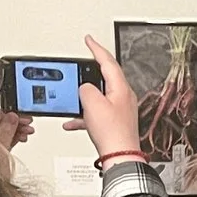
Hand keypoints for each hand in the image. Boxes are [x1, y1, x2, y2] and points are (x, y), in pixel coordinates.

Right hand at [69, 34, 143, 159]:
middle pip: (105, 77)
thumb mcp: (92, 104)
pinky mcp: (114, 123)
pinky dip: (84, 115)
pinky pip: (96, 113)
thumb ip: (86, 89)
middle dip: (91, 71)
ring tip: (73, 97)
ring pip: (99, 96)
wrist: (120, 157)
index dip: (96, 49)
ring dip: (84, 97)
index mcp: (121, 88)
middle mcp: (123, 97)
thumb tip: (85, 88)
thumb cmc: (113, 133)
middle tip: (82, 62)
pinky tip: (73, 122)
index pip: (108, 61)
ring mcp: (120, 110)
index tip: (89, 40)